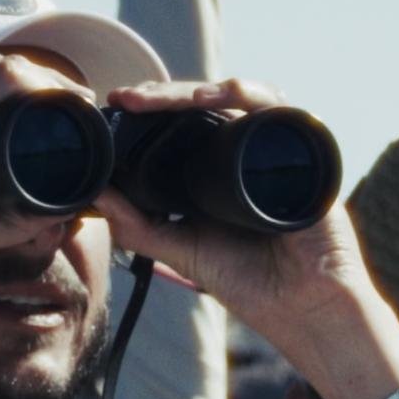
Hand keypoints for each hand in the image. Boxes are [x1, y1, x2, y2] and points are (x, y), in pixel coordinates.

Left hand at [95, 77, 379, 373]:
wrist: (305, 308)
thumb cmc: (254, 284)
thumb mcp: (181, 251)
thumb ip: (137, 225)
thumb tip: (93, 194)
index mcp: (219, 171)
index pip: (183, 126)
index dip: (151, 113)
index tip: (115, 109)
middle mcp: (247, 153)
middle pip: (204, 106)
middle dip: (162, 95)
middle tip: (127, 97)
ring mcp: (274, 148)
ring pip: (234, 97)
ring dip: (192, 90)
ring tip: (157, 98)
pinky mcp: (302, 148)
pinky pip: (272, 106)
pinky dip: (242, 93)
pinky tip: (212, 99)